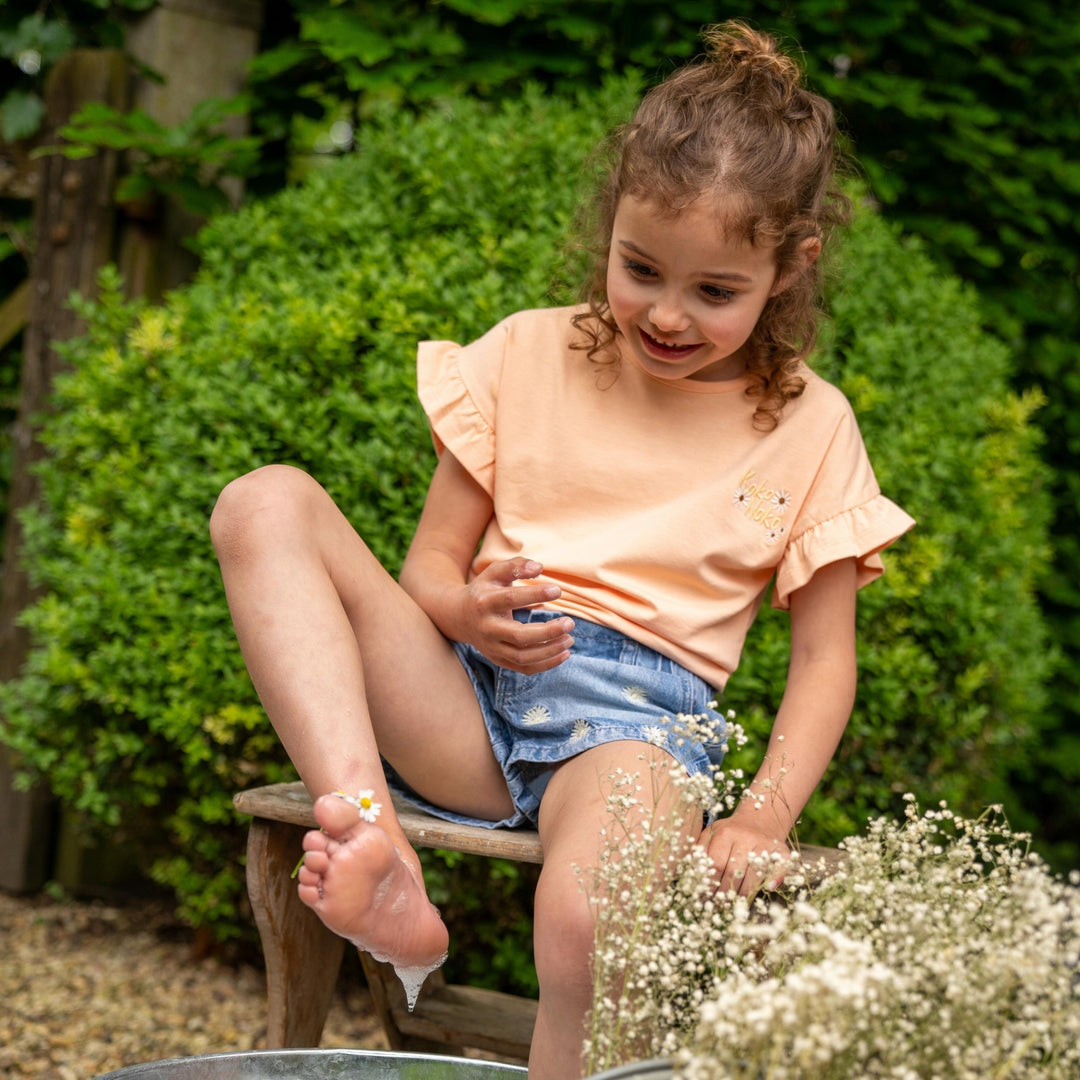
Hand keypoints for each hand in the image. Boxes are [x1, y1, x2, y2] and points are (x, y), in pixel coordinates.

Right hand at [450, 557, 573, 673]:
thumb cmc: (485, 590)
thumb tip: (539, 567)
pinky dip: (546, 665)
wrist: (459, 617)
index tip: (558, 590)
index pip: (511, 599)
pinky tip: (564, 653)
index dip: (535, 594)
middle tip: (570, 622)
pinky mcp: (499, 660)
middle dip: (548, 631)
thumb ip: (516, 566)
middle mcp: (487, 628)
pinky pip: (524, 668)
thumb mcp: (494, 572)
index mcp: (484, 602)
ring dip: (550, 651)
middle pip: (519, 636)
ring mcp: (492, 647)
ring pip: (523, 657)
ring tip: (570, 638)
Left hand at [701, 818, 790, 896]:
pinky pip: (778, 871)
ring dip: (743, 894)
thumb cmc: (729, 832)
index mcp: (725, 833)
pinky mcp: (782, 851)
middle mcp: (745, 837)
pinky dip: (772, 881)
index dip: (710, 884)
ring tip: (733, 902)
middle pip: (733, 873)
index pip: (715, 864)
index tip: (704, 896)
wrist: (759, 817)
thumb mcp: (711, 834)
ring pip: (753, 878)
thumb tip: (693, 875)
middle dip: (724, 893)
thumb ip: (699, 852)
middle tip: (719, 903)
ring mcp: (764, 844)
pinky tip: (766, 888)